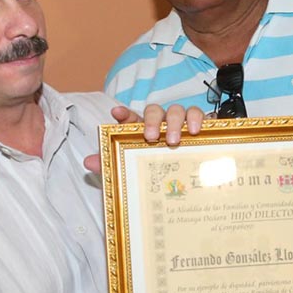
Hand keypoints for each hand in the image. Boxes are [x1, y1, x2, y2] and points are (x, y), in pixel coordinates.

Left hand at [84, 105, 204, 172]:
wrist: (188, 182)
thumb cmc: (157, 168)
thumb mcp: (133, 168)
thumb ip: (110, 164)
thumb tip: (88, 162)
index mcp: (143, 130)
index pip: (132, 117)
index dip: (124, 113)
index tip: (116, 113)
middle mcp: (163, 123)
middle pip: (157, 111)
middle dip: (153, 120)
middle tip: (151, 137)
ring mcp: (183, 124)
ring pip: (180, 110)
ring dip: (177, 121)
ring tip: (176, 139)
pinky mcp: (203, 127)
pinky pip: (203, 116)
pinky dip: (200, 119)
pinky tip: (198, 131)